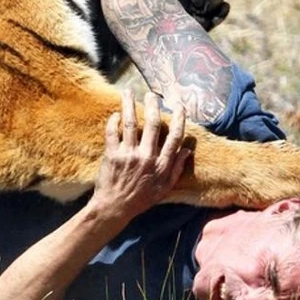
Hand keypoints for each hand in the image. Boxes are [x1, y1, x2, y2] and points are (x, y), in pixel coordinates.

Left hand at [89, 90, 189, 221]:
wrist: (115, 207)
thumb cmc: (141, 198)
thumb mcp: (165, 187)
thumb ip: (176, 168)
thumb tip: (187, 150)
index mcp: (162, 165)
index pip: (175, 137)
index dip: (180, 119)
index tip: (180, 105)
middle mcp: (147, 157)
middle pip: (154, 125)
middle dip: (154, 105)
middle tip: (152, 94)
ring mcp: (129, 155)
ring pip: (131, 123)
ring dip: (129, 105)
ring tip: (128, 91)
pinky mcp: (112, 155)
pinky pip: (112, 132)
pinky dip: (114, 121)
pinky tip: (115, 113)